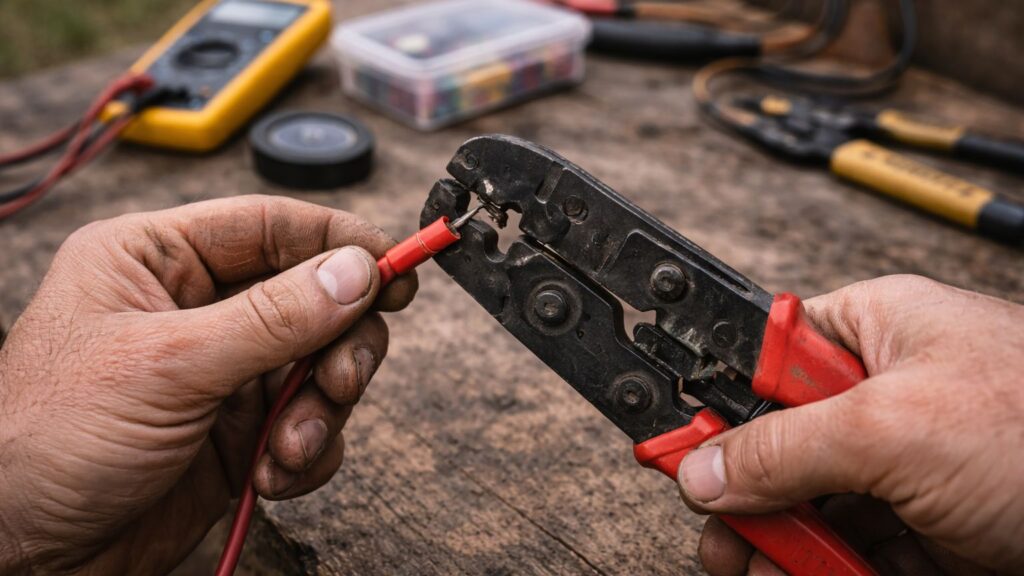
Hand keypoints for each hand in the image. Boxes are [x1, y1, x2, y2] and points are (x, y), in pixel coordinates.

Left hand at [0, 195, 417, 573]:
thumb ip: (272, 317)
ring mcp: (225, 372)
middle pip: (314, 296)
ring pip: (321, 363)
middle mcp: (199, 310)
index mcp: (158, 261)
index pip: (271, 227)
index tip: (394, 265)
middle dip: (338, 341)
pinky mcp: (243, 431)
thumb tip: (354, 271)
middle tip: (340, 377)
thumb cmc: (46, 441)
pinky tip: (273, 474)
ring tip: (288, 444)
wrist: (25, 556)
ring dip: (321, 407)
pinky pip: (311, 423)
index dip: (339, 241)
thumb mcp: (167, 365)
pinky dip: (309, 451)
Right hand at [676, 275, 1023, 574]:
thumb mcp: (897, 429)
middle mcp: (889, 394)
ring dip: (788, 544)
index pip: (766, 362)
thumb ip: (787, 449)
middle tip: (724, 535)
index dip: (719, 407)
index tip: (679, 452)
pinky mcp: (938, 522)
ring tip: (765, 568)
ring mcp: (914, 462)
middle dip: (749, 496)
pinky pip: (862, 547)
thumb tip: (706, 469)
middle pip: (782, 444)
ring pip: (818, 505)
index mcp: (876, 331)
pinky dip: (839, 570)